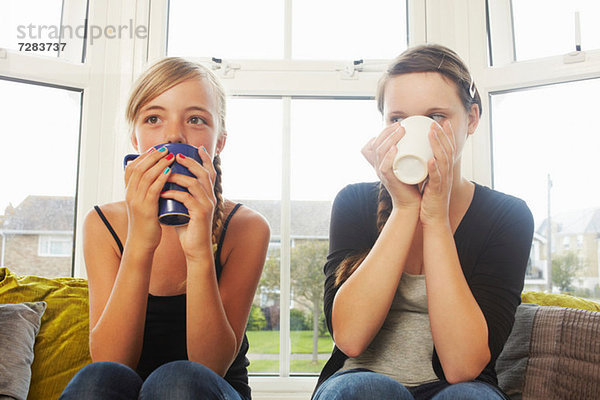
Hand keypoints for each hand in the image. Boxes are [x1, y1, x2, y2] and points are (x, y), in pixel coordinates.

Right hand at [124, 147, 174, 250]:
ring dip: (159, 164)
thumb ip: (147, 191)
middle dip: (152, 156)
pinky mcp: (145, 208)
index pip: (131, 168)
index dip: (143, 157)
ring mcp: (136, 201)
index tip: (156, 149)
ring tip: (170, 156)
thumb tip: (157, 178)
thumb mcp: (143, 203)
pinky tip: (169, 171)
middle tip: (165, 149)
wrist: (142, 242)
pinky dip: (161, 178)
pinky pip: (153, 189)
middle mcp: (130, 194)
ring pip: (145, 176)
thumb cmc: (146, 222)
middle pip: (138, 168)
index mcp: (128, 192)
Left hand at [161, 147, 215, 261]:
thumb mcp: (184, 208)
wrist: (195, 249)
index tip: (197, 148)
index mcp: (208, 195)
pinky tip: (163, 192)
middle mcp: (211, 198)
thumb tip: (166, 183)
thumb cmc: (188, 229)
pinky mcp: (201, 214)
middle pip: (204, 173)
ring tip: (166, 173)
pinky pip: (187, 198)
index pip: (210, 173)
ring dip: (180, 176)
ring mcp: (207, 205)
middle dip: (191, 162)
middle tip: (177, 156)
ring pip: (196, 183)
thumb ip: (180, 196)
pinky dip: (174, 193)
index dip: (205, 159)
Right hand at [361, 122, 420, 209]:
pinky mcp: (388, 180)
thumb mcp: (407, 164)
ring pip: (380, 152)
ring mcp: (382, 173)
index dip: (384, 131)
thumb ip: (408, 153)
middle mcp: (378, 166)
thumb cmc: (411, 183)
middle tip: (402, 125)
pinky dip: (389, 156)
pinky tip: (395, 148)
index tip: (399, 123)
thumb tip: (419, 137)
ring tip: (401, 131)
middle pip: (376, 144)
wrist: (411, 202)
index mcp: (381, 162)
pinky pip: (384, 166)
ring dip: (390, 139)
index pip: (375, 142)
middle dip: (388, 131)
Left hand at [420, 120, 455, 227]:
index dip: (447, 135)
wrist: (434, 218)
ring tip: (432, 134)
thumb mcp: (431, 179)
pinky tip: (431, 160)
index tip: (442, 122)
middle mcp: (447, 174)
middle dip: (442, 135)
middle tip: (436, 123)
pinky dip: (434, 169)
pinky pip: (437, 178)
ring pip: (443, 161)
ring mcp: (443, 182)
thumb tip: (421, 155)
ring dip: (438, 146)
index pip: (449, 149)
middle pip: (447, 151)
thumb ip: (428, 168)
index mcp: (445, 170)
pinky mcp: (437, 191)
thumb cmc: (431, 199)